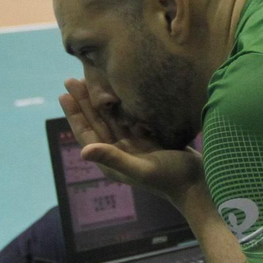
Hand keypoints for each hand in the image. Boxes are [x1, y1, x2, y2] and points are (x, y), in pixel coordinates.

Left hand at [60, 78, 203, 205]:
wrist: (197, 184)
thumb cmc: (170, 178)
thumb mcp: (142, 169)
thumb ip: (113, 158)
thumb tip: (83, 152)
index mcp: (111, 161)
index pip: (86, 134)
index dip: (75, 114)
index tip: (64, 93)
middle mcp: (118, 152)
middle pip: (96, 123)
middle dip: (84, 102)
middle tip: (71, 79)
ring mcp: (133, 145)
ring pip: (111, 118)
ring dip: (100, 101)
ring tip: (90, 80)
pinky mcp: (147, 139)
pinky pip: (128, 118)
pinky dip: (121, 104)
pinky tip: (118, 88)